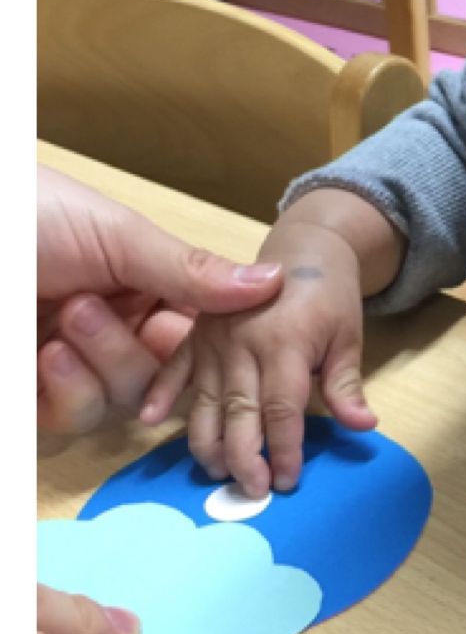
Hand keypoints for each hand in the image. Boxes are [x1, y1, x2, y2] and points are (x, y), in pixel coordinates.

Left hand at [37, 164, 285, 431]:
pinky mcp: (41, 398)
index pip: (196, 323)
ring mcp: (74, 362)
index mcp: (133, 276)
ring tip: (63, 319)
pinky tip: (44, 351)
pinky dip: (71, 386)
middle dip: (138, 345)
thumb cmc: (24, 217)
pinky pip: (84, 416)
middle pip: (169, 369)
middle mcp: (109, 322)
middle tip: (91, 308)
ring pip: (130, 396)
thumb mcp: (112, 233)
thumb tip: (272, 283)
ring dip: (102, 359)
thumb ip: (190, 270)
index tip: (226, 336)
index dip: (213, 338)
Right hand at [141, 223, 373, 494]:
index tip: (288, 482)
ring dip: (207, 441)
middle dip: (244, 457)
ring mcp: (213, 339)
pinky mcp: (195, 335)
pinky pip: (174, 367)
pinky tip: (148, 421)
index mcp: (284, 344)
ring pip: (204, 400)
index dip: (284, 450)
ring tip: (216, 473)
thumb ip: (346, 385)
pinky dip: (159, 393)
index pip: (282, 409)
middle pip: (238, 411)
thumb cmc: (328, 299)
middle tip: (252, 491)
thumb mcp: (347, 338)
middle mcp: (242, 343)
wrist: (300, 250)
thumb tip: (365, 425)